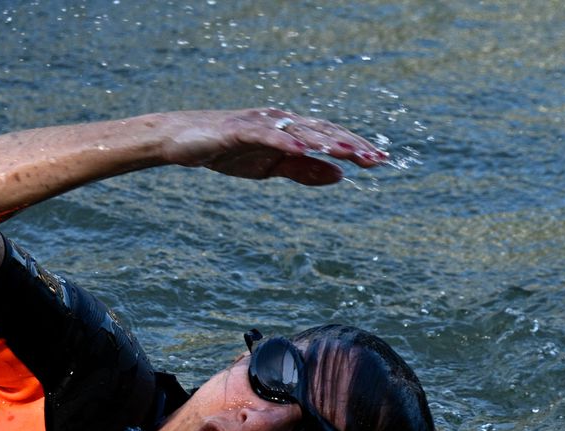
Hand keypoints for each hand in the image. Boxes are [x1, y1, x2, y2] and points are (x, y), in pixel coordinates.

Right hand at [159, 108, 388, 185]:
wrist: (183, 141)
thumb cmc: (228, 151)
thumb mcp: (270, 167)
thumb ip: (304, 171)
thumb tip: (341, 176)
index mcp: (290, 130)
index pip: (330, 136)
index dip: (356, 147)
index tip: (381, 161)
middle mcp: (280, 121)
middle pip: (322, 131)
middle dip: (350, 145)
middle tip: (376, 160)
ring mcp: (260, 123)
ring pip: (299, 131)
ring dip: (325, 142)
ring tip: (349, 153)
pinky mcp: (238, 130)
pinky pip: (266, 135)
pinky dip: (285, 141)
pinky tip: (303, 150)